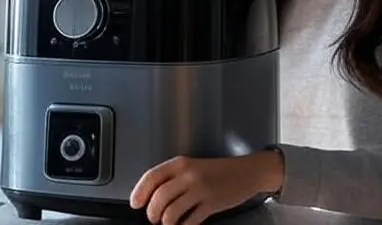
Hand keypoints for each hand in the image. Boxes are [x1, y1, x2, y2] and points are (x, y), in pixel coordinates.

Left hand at [129, 151, 282, 224]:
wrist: (247, 172)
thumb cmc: (219, 171)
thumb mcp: (193, 167)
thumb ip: (174, 178)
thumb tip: (151, 196)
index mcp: (181, 163)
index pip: (151, 177)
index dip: (139, 192)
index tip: (135, 203)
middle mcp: (189, 175)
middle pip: (159, 197)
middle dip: (152, 212)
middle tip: (154, 218)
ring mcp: (201, 189)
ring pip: (171, 211)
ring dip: (166, 222)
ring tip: (168, 223)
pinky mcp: (212, 203)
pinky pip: (190, 221)